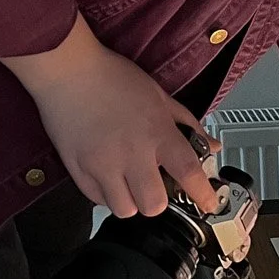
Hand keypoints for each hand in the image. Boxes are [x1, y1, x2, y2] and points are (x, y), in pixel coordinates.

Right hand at [1, 14, 218, 217]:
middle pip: (153, 205)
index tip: (209, 204)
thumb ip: (187, 124)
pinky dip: (106, 195)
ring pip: (123, 209)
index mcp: (157, 133)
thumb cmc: (112, 78)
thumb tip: (212, 146)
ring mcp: (101, 164)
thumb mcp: (159, 95)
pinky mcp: (76, 169)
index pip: (188, 172)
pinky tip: (108, 177)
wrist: (67, 69)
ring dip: (130, 201)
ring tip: (128, 183)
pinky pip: (96, 200)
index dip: (203, 195)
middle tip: (155, 186)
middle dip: (158, 201)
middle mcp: (131, 153)